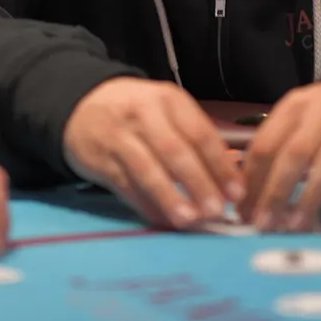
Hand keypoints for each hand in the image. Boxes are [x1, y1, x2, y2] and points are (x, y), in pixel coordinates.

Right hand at [62, 78, 241, 228]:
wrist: (82, 106)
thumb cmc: (139, 112)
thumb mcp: (167, 110)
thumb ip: (196, 138)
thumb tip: (230, 176)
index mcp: (169, 100)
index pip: (199, 133)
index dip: (220, 165)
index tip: (237, 193)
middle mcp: (144, 115)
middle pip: (174, 151)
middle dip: (198, 183)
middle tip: (217, 210)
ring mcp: (120, 138)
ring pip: (148, 170)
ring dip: (170, 197)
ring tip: (190, 220)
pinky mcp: (102, 161)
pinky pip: (127, 187)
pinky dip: (147, 205)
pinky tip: (165, 220)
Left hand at [242, 76, 320, 231]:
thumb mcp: (300, 117)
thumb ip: (277, 145)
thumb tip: (248, 194)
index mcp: (294, 107)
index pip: (265, 144)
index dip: (252, 182)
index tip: (244, 213)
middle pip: (293, 154)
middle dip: (275, 193)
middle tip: (264, 225)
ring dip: (310, 198)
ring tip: (297, 227)